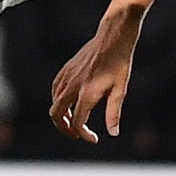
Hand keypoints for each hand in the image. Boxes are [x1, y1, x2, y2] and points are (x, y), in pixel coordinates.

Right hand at [49, 8, 143, 141]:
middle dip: (64, 129)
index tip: (94, 139)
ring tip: (75, 120)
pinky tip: (70, 103)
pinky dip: (59, 101)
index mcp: (87, 93)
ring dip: (61, 115)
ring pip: (54, 103)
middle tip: (76, 134)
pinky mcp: (66, 69)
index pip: (78, 123)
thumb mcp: (121, 88)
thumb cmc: (120, 63)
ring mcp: (67, 77)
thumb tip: (113, 133)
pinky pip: (55, 90)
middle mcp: (73, 86)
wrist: (112, 37)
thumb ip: (113, 112)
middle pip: (57, 115)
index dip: (84, 135)